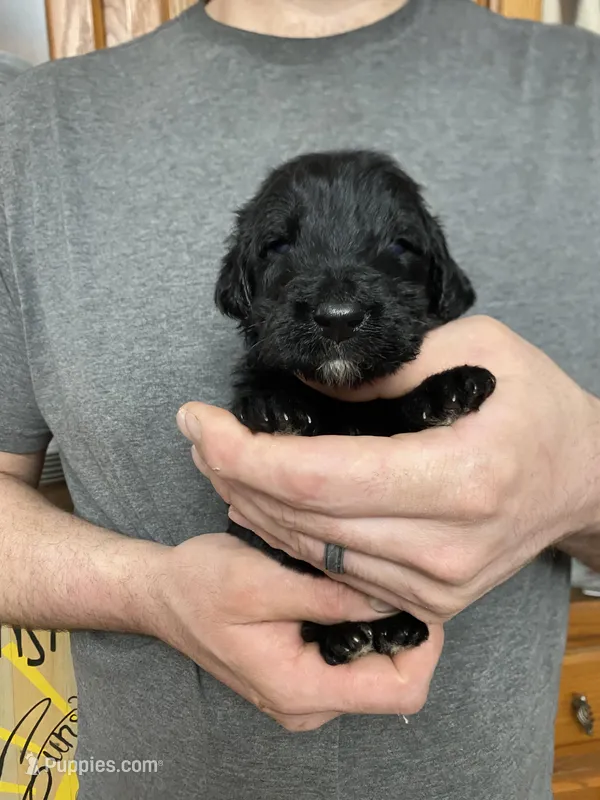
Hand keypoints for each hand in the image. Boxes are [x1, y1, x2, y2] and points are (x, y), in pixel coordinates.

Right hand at [151, 533, 442, 730]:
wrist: (162, 594)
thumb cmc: (200, 585)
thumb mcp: (263, 582)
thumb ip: (328, 596)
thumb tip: (393, 598)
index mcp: (299, 689)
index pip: (399, 690)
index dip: (423, 647)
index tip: (418, 596)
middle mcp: (307, 702)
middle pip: (393, 681)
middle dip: (403, 630)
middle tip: (391, 577)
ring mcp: (304, 692)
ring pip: (376, 668)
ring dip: (380, 625)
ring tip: (363, 578)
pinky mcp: (301, 674)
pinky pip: (352, 659)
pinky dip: (359, 625)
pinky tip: (343, 589)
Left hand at [177, 316, 599, 625]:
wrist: (582, 480)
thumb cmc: (536, 406)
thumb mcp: (477, 347)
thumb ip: (390, 363)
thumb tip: (313, 381)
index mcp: (460, 476)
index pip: (318, 478)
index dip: (243, 452)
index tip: (198, 419)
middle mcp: (445, 547)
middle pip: (302, 520)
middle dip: (232, 474)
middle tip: (197, 432)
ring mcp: (436, 585)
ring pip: (310, 552)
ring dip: (250, 506)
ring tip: (215, 460)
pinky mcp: (428, 601)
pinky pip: (335, 571)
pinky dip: (288, 537)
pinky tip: (258, 503)